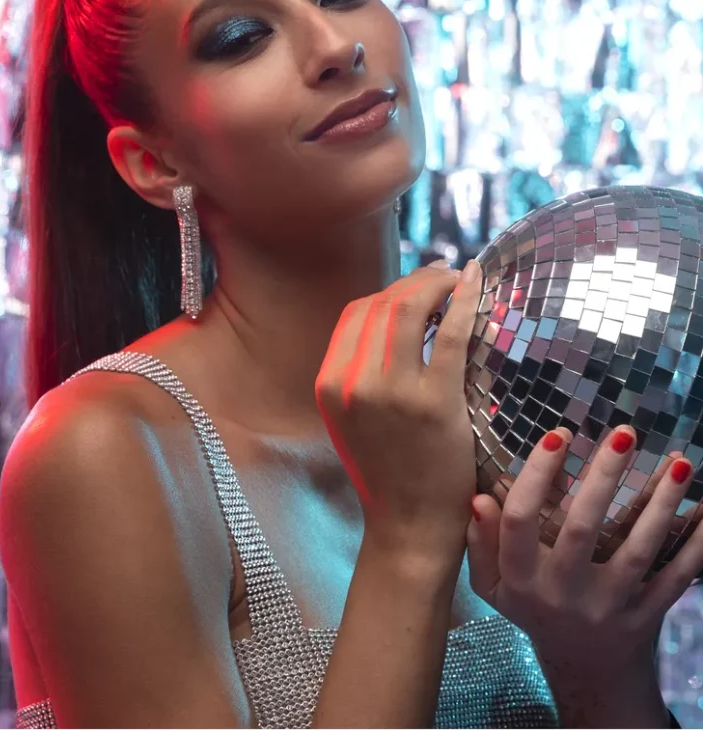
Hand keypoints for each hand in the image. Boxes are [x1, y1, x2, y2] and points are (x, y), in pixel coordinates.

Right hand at [316, 261, 481, 560]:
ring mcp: (391, 392)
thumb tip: (394, 318)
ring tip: (459, 283)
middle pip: (383, 303)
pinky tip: (476, 284)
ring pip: (410, 308)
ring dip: (438, 284)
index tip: (419, 288)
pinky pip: (449, 335)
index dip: (390, 290)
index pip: (356, 312)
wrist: (409, 528)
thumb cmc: (390, 471)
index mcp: (330, 383)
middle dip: (418, 281)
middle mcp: (352, 382)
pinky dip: (464, 301)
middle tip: (445, 278)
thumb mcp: (354, 418)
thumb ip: (361, 372)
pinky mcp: (433, 402)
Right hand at [467, 424, 701, 725]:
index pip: (520, 520)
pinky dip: (694, 547)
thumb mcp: (495, 585)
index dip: (536, 475)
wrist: (587, 674)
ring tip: (679, 465)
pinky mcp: (644, 619)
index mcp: (520, 578)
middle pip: (580, 529)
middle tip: (624, 433)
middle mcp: (561, 594)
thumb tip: (479, 497)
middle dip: (604, 477)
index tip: (559, 434)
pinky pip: (674, 579)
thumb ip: (482, 541)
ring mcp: (606, 609)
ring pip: (636, 551)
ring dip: (660, 505)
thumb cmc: (536, 610)